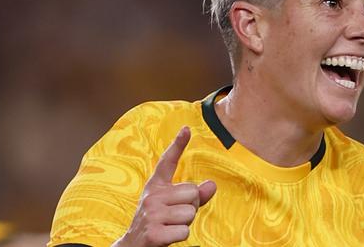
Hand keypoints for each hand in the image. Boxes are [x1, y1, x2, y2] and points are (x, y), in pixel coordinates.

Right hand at [113, 127, 216, 246]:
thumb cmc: (158, 223)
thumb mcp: (173, 206)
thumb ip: (194, 196)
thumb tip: (212, 185)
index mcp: (155, 186)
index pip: (167, 162)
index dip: (178, 144)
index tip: (187, 128)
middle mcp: (151, 196)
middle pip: (192, 193)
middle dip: (191, 207)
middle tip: (175, 217)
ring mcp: (151, 214)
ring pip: (190, 213)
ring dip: (185, 224)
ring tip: (170, 226)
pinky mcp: (153, 233)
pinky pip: (184, 231)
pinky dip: (180, 236)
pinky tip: (167, 237)